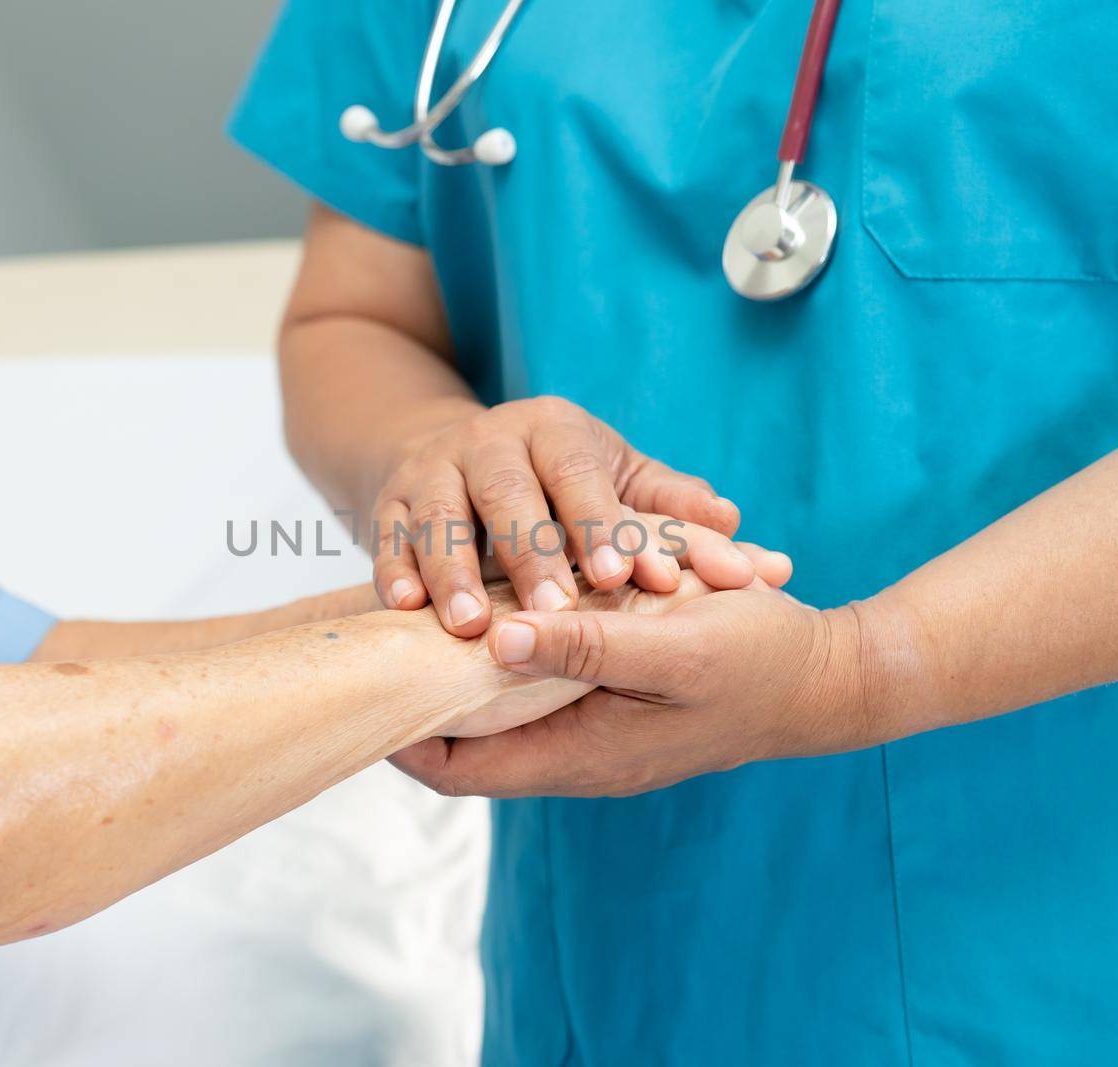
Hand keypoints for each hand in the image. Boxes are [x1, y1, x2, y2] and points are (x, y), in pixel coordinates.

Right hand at [371, 396, 747, 636]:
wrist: (463, 455)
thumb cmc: (559, 480)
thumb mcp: (615, 477)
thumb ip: (667, 502)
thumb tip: (731, 521)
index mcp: (554, 429)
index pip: (578, 472)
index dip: (598, 524)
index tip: (620, 580)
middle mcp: (488, 440)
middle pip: (507, 492)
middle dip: (529, 553)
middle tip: (556, 614)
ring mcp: (431, 469)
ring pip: (438, 516)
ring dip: (453, 572)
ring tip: (473, 628)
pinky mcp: (387, 502)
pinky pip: (386, 537)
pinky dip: (395, 572)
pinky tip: (406, 612)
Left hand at [394, 583, 911, 796]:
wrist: (831, 679)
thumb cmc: (759, 662)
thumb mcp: (673, 647)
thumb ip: (585, 646)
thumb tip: (495, 637)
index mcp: (580, 756)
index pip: (456, 767)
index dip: (400, 730)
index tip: (363, 674)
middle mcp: (577, 755)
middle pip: (467, 740)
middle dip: (423, 691)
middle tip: (383, 630)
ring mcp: (595, 731)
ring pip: (501, 708)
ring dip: (468, 665)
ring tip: (425, 608)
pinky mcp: (613, 702)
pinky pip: (540, 685)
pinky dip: (514, 647)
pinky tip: (499, 596)